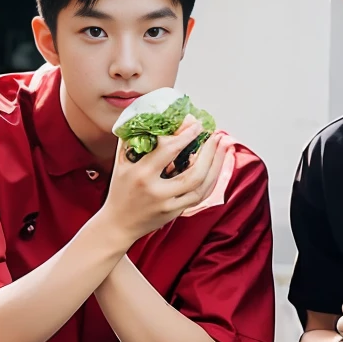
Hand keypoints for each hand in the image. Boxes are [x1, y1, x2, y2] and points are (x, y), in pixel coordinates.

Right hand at [102, 119, 228, 245]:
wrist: (118, 225)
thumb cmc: (119, 189)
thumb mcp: (121, 163)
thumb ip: (132, 140)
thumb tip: (146, 117)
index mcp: (141, 174)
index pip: (168, 151)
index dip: (186, 135)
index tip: (197, 123)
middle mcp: (157, 191)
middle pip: (193, 173)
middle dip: (210, 153)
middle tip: (217, 135)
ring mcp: (168, 205)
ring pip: (201, 187)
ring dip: (216, 165)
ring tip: (224, 147)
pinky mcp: (175, 213)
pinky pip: (200, 196)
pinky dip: (211, 179)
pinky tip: (217, 165)